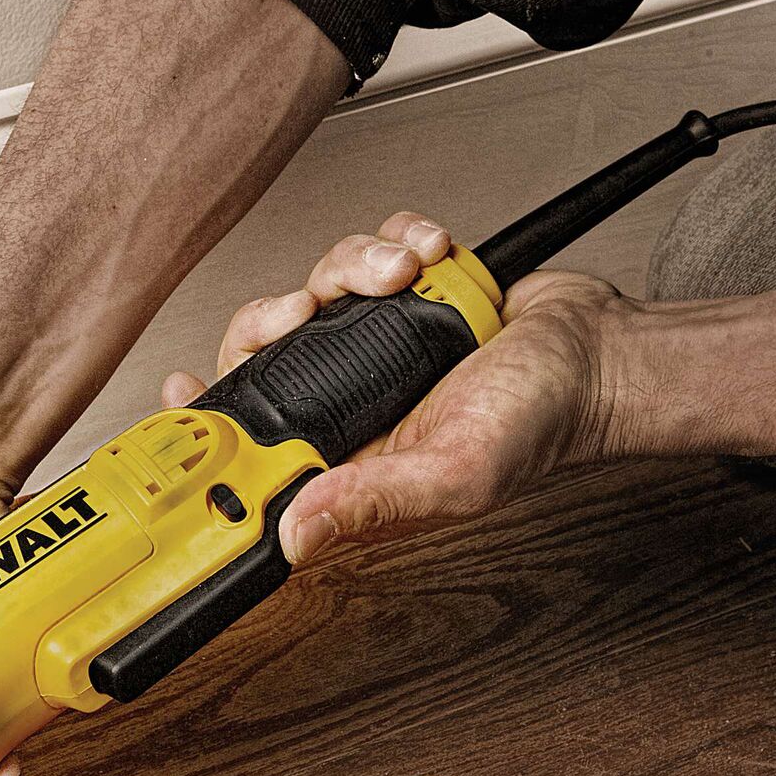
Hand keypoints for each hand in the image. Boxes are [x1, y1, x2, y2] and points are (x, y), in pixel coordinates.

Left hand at [163, 210, 625, 565]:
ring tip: (402, 275)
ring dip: (350, 267)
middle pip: (258, 351)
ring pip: (310, 286)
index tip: (179, 392)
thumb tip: (293, 537)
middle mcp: (344, 400)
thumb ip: (372, 501)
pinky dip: (394, 238)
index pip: (247, 448)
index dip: (202, 424)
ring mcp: (367, 341)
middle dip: (273, 318)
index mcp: (341, 457)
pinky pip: (363, 247)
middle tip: (304, 309)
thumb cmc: (536, 426)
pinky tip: (429, 256)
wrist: (596, 355)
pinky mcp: (399, 290)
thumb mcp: (453, 476)